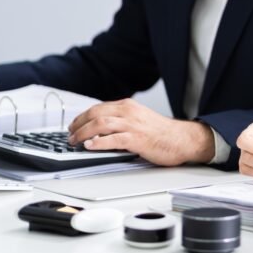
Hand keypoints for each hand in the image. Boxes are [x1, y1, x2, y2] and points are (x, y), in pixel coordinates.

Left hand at [67, 99, 214, 165]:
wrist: (182, 139)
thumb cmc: (162, 133)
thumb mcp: (139, 119)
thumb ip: (122, 121)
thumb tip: (101, 129)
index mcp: (128, 106)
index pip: (98, 108)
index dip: (82, 117)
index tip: (74, 125)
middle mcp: (129, 112)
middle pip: (96, 114)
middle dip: (79, 124)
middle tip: (70, 135)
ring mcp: (133, 125)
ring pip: (101, 124)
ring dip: (83, 133)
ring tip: (75, 141)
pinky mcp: (137, 139)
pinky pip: (113, 139)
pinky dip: (98, 142)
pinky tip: (89, 146)